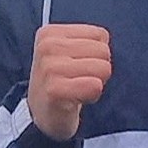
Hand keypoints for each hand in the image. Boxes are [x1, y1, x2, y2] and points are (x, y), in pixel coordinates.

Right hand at [28, 22, 112, 139]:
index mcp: (50, 33)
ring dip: (95, 83)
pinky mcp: (54, 89)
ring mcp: (49, 67)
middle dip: (97, 69)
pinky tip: (75, 99)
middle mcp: (47, 46)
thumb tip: (105, 46)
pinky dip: (91, 96)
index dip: (95, 55)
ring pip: (103, 68)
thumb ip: (89, 41)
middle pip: (103, 51)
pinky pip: (95, 86)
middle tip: (77, 80)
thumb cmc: (61, 81)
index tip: (76, 66)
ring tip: (76, 89)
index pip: (101, 35)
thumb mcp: (69, 51)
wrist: (42, 114)